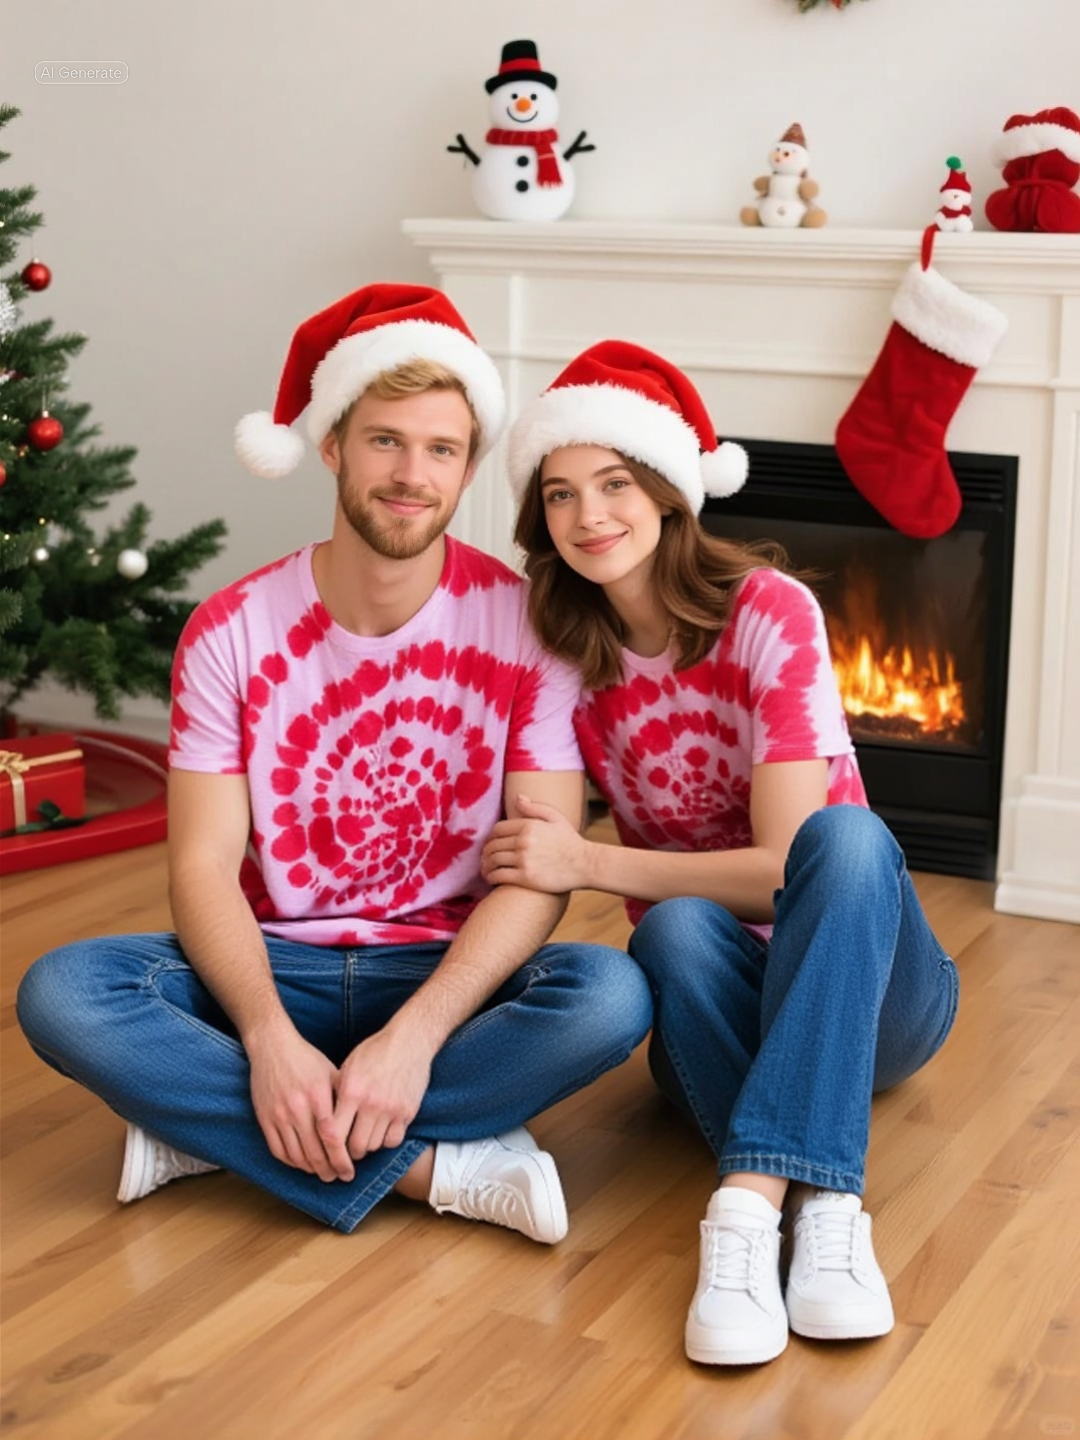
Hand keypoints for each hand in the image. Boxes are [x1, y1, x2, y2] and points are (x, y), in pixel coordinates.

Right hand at [247, 1028, 353, 1182]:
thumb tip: (360, 1124)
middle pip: (314, 1152)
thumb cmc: (306, 1059)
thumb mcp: (330, 1072)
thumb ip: (343, 1098)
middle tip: (338, 1177)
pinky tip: (302, 1164)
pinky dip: (292, 1162)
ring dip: (311, 1170)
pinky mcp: (265, 1119)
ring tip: (323, 1174)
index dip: (342, 1159)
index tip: (350, 1170)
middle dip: (329, 1170)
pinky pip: (278, 1150)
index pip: (332, 1137)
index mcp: (318, 1095)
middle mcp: (298, 1107)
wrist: (272, 1046)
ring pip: (296, 1155)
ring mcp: (279, 1115)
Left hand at [325, 1029, 432, 1159]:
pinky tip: (381, 1131)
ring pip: (375, 1145)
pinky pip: (394, 1140)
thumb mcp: (349, 1067)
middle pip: (356, 1146)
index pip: (334, 1133)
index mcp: (351, 1091)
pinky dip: (385, 1140)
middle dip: (349, 1152)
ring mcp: (392, 1109)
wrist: (409, 1040)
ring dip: (367, 1145)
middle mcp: (371, 1103)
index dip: (329, 1146)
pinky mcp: (408, 1112)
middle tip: (347, 1149)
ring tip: (364, 1137)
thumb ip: (338, 1093)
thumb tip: (325, 1118)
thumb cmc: (376, 1050)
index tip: (329, 1148)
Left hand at [481, 793, 591, 892]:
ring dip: (485, 865)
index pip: (497, 829)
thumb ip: (535, 808)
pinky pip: (499, 875)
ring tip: (485, 869)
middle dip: (485, 852)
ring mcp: (524, 860)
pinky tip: (490, 878)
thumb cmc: (571, 841)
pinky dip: (490, 877)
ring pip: (493, 860)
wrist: (586, 864)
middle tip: (485, 858)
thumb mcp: (556, 818)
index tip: (490, 843)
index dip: (490, 837)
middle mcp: (524, 841)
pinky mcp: (526, 877)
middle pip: (493, 845)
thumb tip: (517, 798)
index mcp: (529, 825)